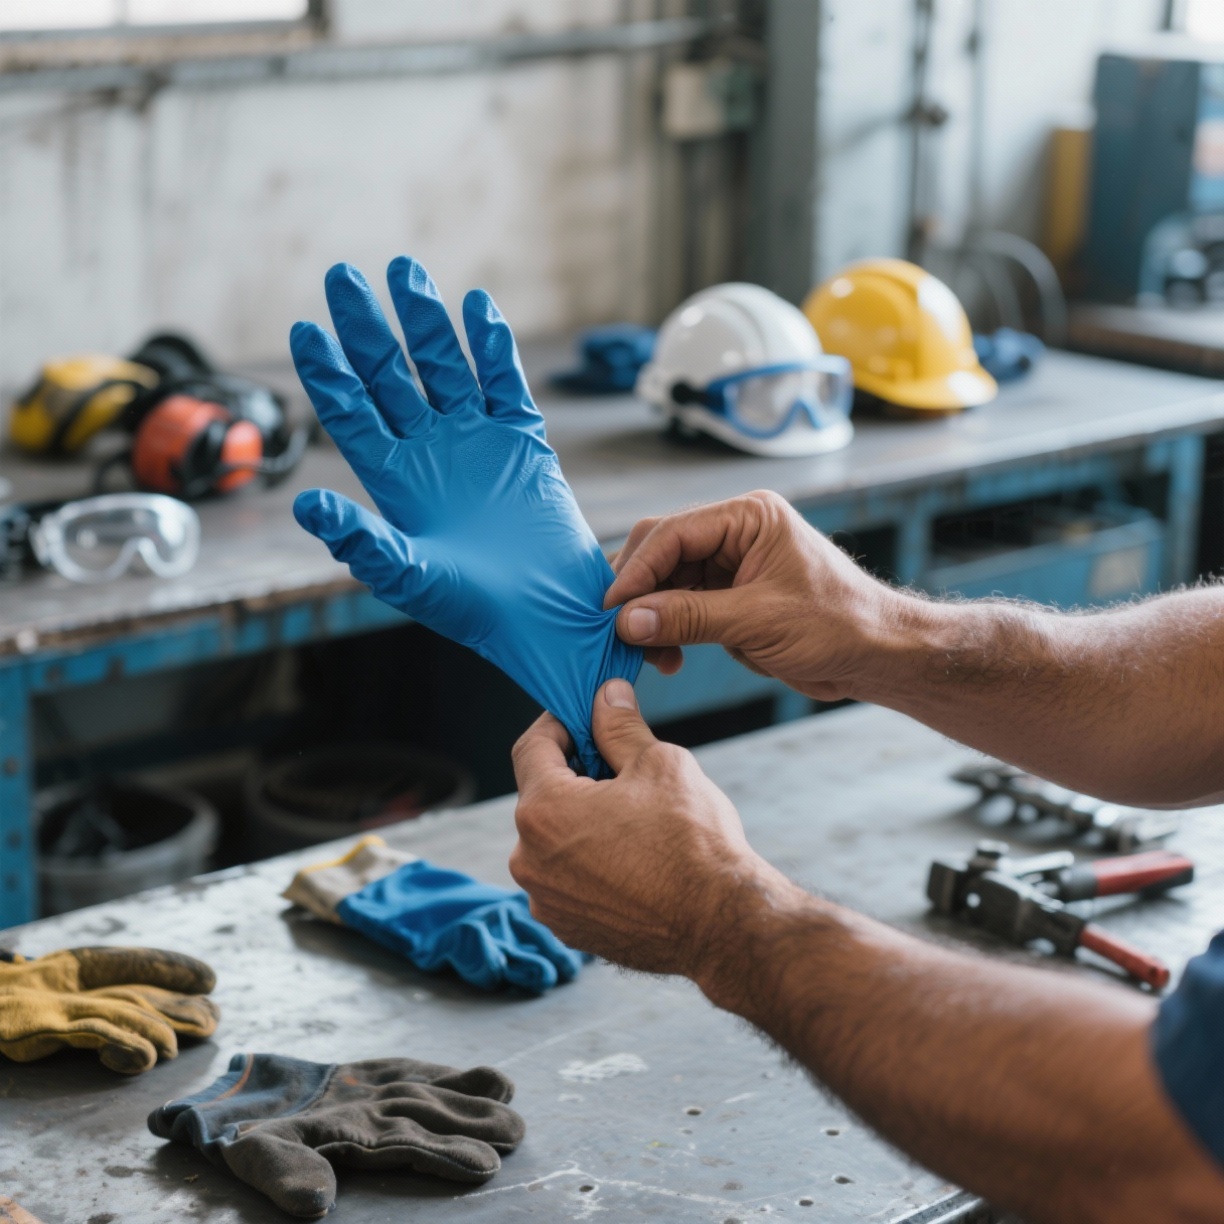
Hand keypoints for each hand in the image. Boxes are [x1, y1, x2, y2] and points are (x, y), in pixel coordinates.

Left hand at [290, 259, 640, 776]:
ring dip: (426, 323)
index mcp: (395, 481)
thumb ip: (361, 541)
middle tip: (342, 278)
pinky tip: (476, 308)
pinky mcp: (523, 442)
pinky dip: (492, 347)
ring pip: (444, 368)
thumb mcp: (408, 578)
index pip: (351, 415)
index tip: (306, 331)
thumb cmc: (474, 608)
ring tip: (404, 272)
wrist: (546, 614)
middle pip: (390, 377)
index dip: (328, 374)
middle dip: (366, 329)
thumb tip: (305, 504)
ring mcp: (477, 442)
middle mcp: (430, 452)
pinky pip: (504, 384)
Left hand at [509, 679, 782, 975]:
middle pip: (543, 797)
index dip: (559, 723)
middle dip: (576, 776)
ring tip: (636, 822)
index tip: (585, 716)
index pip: (531, 747)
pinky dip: (590, 863)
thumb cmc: (692, 842)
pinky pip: (568, 879)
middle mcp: (529, 859)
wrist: (722, 925)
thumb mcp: (659, 764)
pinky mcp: (567, 927)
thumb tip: (607, 696)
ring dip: (582, 823)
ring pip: (555, 841)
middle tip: (623, 770)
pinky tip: (635, 861)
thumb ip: (620, 726)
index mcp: (543, 810)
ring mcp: (546, 899)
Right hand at [604, 489, 902, 701]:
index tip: (609, 608)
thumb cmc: (837, 625)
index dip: (636, 570)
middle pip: (661, 552)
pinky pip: (680, 607)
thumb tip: (628, 620)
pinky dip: (667, 631)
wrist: (876, 656)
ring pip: (665, 583)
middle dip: (638, 593)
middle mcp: (735, 533)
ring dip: (650, 618)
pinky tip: (666, 658)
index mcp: (748, 517)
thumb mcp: (758, 621)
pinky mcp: (729, 597)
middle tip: (617, 632)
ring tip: (647, 655)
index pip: (672, 533)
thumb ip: (689, 617)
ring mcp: (730, 564)